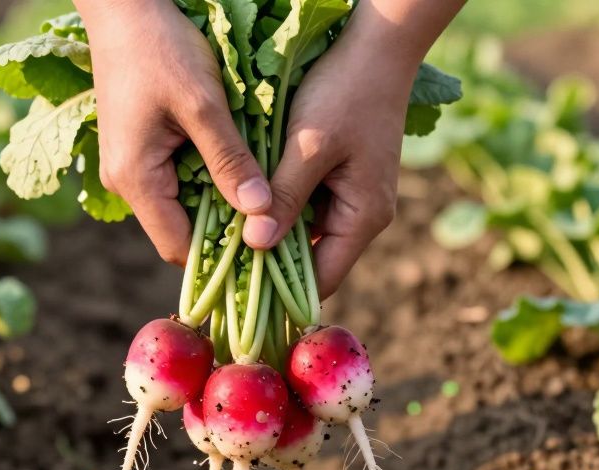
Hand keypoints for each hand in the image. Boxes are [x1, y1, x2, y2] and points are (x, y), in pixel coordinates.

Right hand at [76, 0, 272, 265]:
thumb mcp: (204, 104)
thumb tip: (260, 212)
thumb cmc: (160, 48)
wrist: (125, 7)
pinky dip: (208, 182)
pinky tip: (240, 172)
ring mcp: (130, 166)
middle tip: (273, 229)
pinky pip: (177, 181)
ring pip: (182, 206)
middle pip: (181, 231)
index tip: (265, 254)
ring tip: (263, 201)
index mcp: (135, 178)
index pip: (179, 248)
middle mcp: (126, 182)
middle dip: (224, 234)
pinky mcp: (139, 148)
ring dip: (219, 205)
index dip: (221, 258)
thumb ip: (230, 160)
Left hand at [243, 0, 464, 298]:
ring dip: (271, 231)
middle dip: (270, 263)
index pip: (322, 280)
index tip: (238, 294)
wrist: (376, 45)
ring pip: (306, 232)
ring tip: (227, 237)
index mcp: (364, 217)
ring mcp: (354, 196)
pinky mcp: (342, 176)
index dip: (281, 292)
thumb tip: (257, 245)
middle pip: (312, 260)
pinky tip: (246, 202)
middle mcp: (363, 215)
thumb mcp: (308, 146)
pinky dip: (280, 206)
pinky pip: (307, 205)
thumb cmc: (346, 92)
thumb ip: (284, 197)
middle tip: (222, 266)